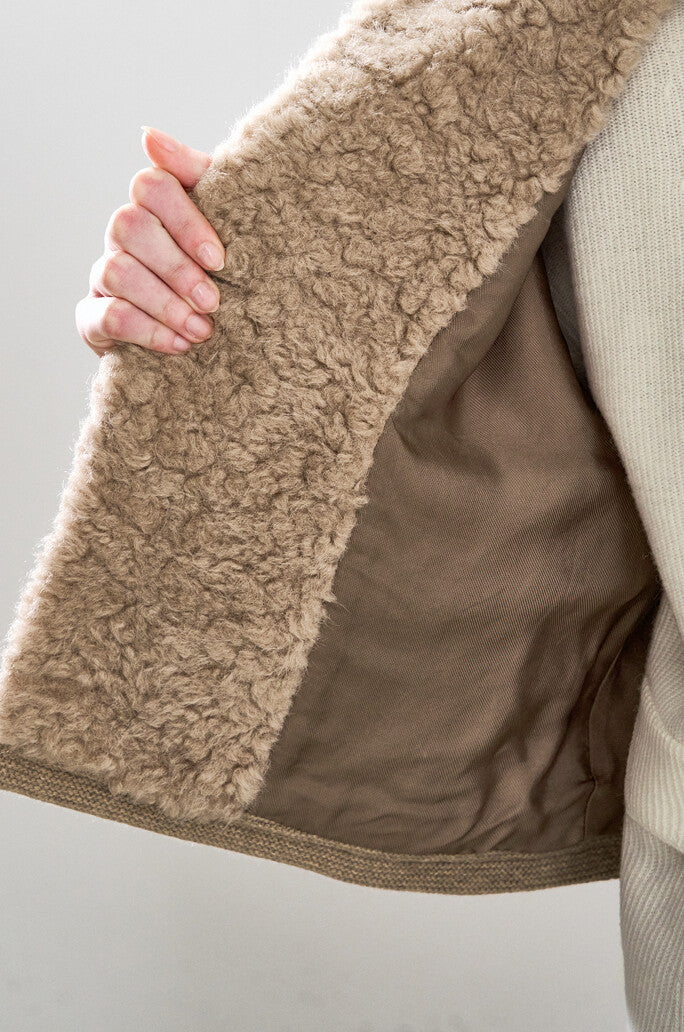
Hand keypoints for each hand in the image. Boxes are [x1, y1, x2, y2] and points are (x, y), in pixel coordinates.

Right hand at [75, 126, 224, 357]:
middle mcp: (121, 236)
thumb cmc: (218, 275)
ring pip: (117, 272)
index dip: (185, 221)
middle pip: (129, 226)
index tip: (219, 260)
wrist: (210, 341)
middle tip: (213, 302)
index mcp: (152, 208)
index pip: (152, 186)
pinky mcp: (91, 319)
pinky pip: (108, 316)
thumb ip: (197, 176)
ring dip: (165, 304)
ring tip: (202, 330)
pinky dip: (148, 331)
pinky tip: (180, 345)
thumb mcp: (224, 224)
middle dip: (176, 268)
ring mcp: (102, 276)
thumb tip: (148, 136)